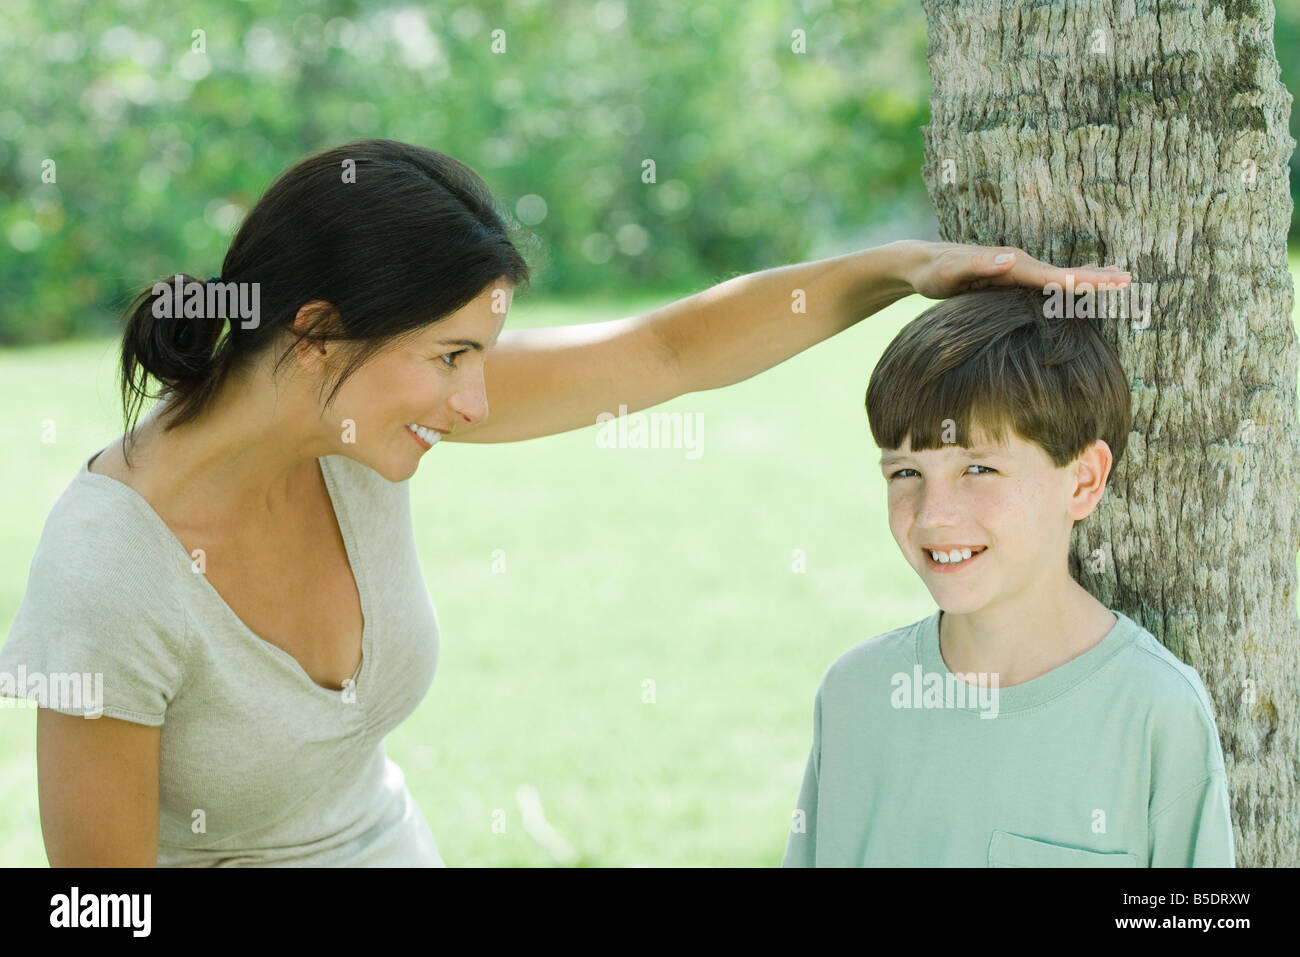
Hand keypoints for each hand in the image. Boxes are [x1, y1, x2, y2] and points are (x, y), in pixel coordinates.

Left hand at [902, 241, 1130, 299]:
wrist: (922, 263)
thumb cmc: (933, 272)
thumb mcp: (949, 272)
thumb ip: (977, 266)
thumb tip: (1011, 259)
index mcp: (1011, 264)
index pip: (1052, 275)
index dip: (1081, 280)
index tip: (1108, 281)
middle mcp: (1018, 264)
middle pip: (1063, 273)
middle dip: (1095, 277)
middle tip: (1129, 279)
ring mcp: (1016, 270)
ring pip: (1059, 275)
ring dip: (1089, 277)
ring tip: (1119, 278)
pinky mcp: (1011, 279)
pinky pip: (1045, 282)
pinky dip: (1068, 282)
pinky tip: (1079, 285)